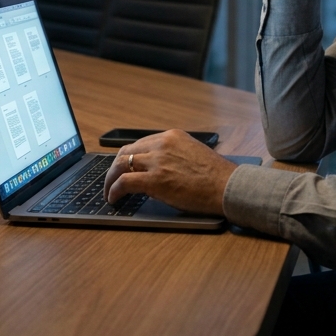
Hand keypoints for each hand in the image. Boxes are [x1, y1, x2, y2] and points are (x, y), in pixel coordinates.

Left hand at [102, 130, 238, 214]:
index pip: (139, 143)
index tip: (123, 167)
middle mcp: (161, 144)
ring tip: (109, 191)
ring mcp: (157, 161)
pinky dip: (114, 190)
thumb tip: (157, 168)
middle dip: (115, 167)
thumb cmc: (215, 176)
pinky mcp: (154, 180)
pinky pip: (124, 182)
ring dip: (110, 179)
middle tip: (111, 180)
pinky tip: (113, 198)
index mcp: (171, 136)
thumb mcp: (192, 153)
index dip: (127, 157)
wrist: (226, 186)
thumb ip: (173, 155)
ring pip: (120, 165)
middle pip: (125, 152)